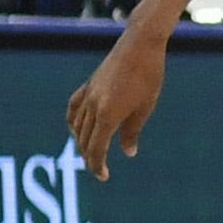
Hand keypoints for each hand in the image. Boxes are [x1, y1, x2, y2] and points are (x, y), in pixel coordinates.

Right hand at [67, 29, 167, 180]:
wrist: (140, 46)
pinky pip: (74, 108)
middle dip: (90, 158)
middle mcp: (93, 107)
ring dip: (82, 142)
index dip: (97, 165)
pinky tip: (77, 129)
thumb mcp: (145, 108)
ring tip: (91, 153)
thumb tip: (128, 153)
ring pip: (77, 126)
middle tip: (99, 170)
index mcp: (108, 115)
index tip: (103, 177)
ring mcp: (88, 95)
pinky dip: (73, 122)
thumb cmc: (149, 76)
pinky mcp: (88, 85)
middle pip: (85, 141)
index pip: (96, 149)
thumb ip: (132, 131)